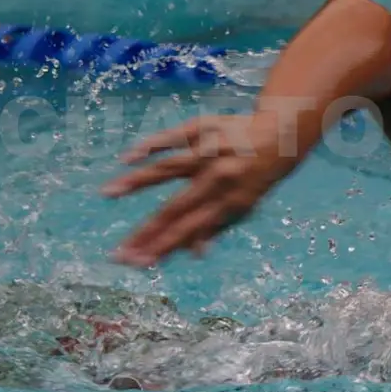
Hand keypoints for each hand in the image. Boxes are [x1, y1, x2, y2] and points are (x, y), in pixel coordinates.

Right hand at [101, 115, 286, 266]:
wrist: (282, 134)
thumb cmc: (257, 176)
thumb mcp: (246, 204)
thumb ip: (218, 227)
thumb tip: (194, 254)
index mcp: (230, 202)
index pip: (190, 230)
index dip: (163, 248)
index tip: (136, 264)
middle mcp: (219, 178)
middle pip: (176, 208)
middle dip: (146, 231)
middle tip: (117, 250)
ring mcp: (211, 151)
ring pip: (170, 168)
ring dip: (138, 181)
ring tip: (108, 193)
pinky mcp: (205, 127)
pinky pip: (175, 136)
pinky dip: (151, 145)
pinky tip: (127, 157)